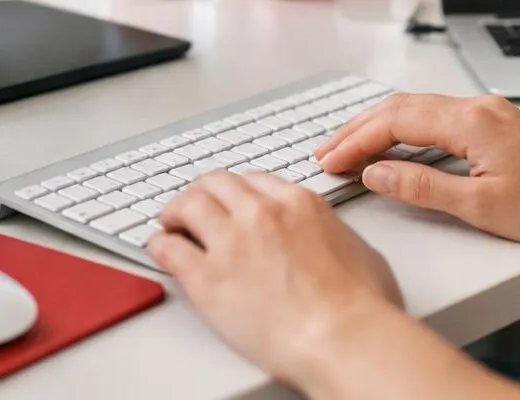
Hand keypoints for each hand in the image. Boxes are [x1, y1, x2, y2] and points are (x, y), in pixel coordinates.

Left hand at [147, 171, 403, 385]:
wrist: (344, 338)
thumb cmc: (360, 306)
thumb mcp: (357, 249)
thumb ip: (332, 234)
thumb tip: (329, 241)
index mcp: (297, 204)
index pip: (253, 180)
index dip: (236, 191)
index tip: (229, 200)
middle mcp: (260, 214)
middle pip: (216, 183)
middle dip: (202, 191)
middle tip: (194, 204)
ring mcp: (231, 243)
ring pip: (188, 205)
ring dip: (176, 210)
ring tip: (170, 221)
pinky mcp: (207, 278)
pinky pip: (169, 248)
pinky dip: (159, 244)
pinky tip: (159, 247)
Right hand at [316, 94, 519, 246]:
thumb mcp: (479, 206)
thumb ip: (422, 185)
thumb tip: (377, 172)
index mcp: (470, 121)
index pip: (395, 121)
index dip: (357, 140)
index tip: (331, 160)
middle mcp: (477, 107)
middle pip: (401, 107)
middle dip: (359, 128)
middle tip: (327, 151)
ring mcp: (488, 111)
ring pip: (418, 108)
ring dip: (380, 125)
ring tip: (350, 146)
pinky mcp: (495, 123)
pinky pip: (437, 115)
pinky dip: (406, 127)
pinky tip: (394, 142)